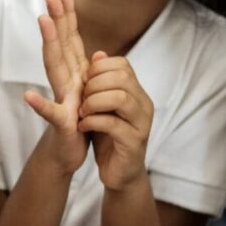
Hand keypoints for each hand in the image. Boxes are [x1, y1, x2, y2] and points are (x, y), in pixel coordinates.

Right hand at [23, 0, 89, 174]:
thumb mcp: (89, 94)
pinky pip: (51, 112)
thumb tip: (100, 52)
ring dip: (49, 44)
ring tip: (43, 22)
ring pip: (54, 68)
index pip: (71, 40)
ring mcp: (61, 99)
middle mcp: (65, 81)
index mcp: (74, 74)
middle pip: (59, 46)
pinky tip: (28, 95)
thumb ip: (89, 73)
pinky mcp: (61, 122)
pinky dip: (39, 104)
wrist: (67, 154)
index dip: (68, 17)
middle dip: (56, 19)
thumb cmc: (79, 122)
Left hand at [80, 51, 153, 191]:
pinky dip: (93, 122)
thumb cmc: (108, 136)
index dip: (98, 68)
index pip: (122, 64)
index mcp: (136, 92)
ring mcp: (141, 123)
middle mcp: (143, 104)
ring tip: (82, 112)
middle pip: (122, 77)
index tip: (84, 82)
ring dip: (94, 102)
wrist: (118, 172)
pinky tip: (83, 126)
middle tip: (81, 99)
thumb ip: (99, 82)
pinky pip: (114, 124)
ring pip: (120, 98)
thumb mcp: (101, 105)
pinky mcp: (134, 143)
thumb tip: (98, 54)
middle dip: (94, 84)